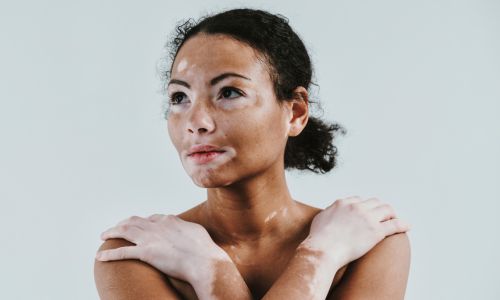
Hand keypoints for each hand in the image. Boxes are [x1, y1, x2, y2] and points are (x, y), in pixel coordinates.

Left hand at [95, 214, 229, 281]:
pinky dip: (109, 254)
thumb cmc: (204, 249)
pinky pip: (122, 252)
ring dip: (111, 232)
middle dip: (122, 223)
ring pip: (125, 232)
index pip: (151, 218)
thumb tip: (185, 229)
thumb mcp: (196, 231)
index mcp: (169, 220)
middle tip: (115, 228)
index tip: (138, 225)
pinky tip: (100, 256)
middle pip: (134, 221)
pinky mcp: (146, 253)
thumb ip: (186, 228)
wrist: (203, 261)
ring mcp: (150, 239)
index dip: (142, 221)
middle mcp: (156, 226)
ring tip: (103, 236)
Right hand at [300, 196, 410, 266]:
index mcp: (343, 203)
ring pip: (387, 209)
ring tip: (394, 219)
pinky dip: (402, 225)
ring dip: (391, 214)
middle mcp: (357, 207)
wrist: (323, 250)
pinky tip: (407, 227)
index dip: (363, 206)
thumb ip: (329, 212)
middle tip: (383, 216)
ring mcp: (367, 218)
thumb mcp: (320, 218)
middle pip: (374, 202)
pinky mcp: (376, 231)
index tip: (366, 213)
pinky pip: (394, 225)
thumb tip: (331, 212)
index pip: (358, 200)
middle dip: (379, 208)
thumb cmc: (318, 239)